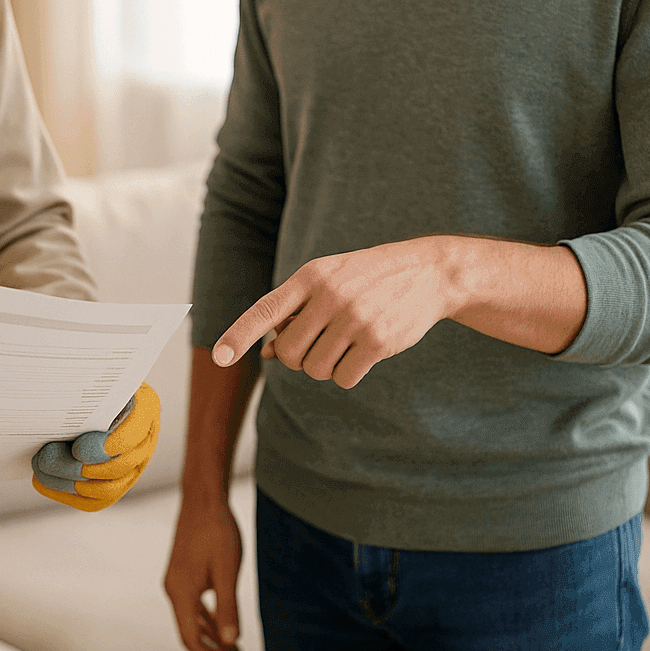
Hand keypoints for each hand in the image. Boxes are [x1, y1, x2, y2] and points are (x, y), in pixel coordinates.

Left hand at [31, 383, 160, 511]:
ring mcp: (134, 466)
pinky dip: (66, 495)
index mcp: (146, 408)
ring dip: (67, 483)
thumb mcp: (91, 374)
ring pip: (106, 489)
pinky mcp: (117, 484)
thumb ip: (83, 384)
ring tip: (39, 469)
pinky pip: (95, 501)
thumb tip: (62, 407)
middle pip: (118, 467)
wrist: (90, 393)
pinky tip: (42, 483)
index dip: (109, 445)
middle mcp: (146, 440)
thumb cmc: (89, 378)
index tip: (78, 448)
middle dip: (75, 466)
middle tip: (43, 457)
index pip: (136, 432)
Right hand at [164, 497, 243, 650]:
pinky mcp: (183, 574)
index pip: (190, 638)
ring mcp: (177, 582)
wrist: (203, 499)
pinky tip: (223, 625)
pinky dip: (208, 619)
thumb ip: (228, 608)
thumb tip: (231, 641)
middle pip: (189, 632)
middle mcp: (174, 590)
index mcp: (181, 592)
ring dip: (212, 637)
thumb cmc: (217, 532)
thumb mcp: (228, 572)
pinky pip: (193, 606)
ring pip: (191, 620)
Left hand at [211, 238, 454, 388]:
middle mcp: (330, 295)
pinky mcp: (378, 341)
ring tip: (345, 344)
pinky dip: (347, 374)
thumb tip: (268, 353)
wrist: (429, 272)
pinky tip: (362, 353)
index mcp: (311, 276)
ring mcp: (355, 319)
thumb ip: (295, 312)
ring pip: (315, 369)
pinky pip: (344, 379)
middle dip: (297, 358)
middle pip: (289, 352)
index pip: (266, 310)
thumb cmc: (367, 279)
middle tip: (318, 345)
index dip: (240, 334)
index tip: (220, 356)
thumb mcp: (329, 281)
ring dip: (325, 366)